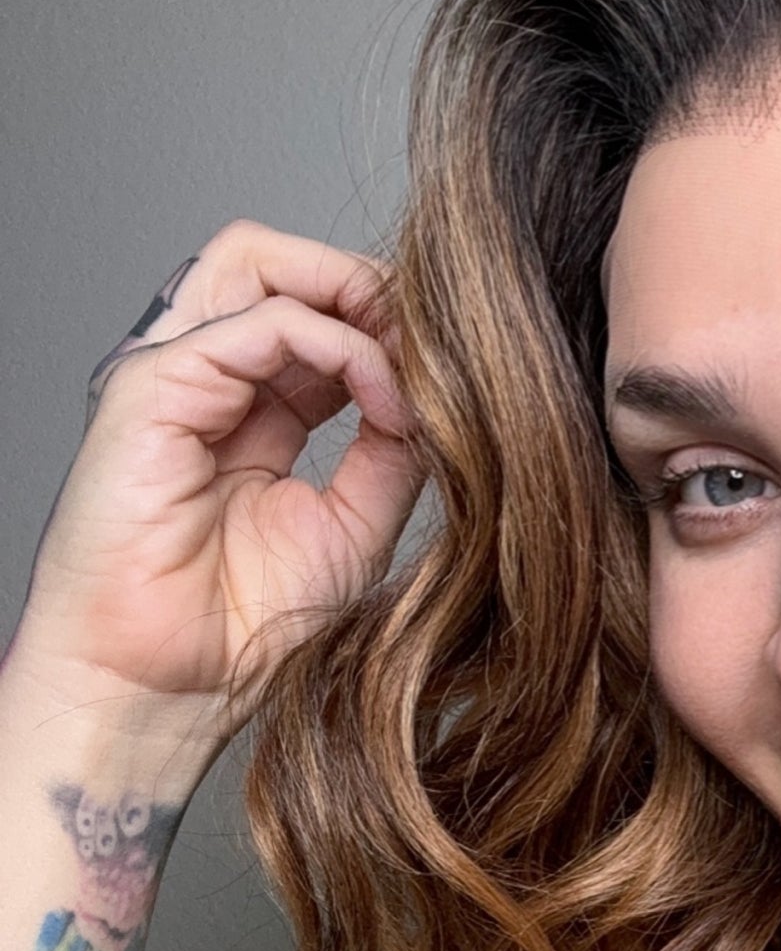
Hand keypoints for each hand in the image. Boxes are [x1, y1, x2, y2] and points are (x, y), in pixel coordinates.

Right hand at [7, 220, 426, 738]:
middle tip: (440, 337)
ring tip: (414, 352)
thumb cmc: (239, 627)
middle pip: (280, 266)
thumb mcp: (354, 525)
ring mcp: (173, 376)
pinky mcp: (151, 387)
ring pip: (258, 261)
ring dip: (353, 291)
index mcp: (252, 410)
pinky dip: (342, 347)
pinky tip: (386, 400)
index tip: (459, 366)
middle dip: (368, 285)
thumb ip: (392, 452)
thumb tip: (441, 393)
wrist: (166, 689)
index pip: (318, 317)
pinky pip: (262, 323)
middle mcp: (206, 380)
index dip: (388, 325)